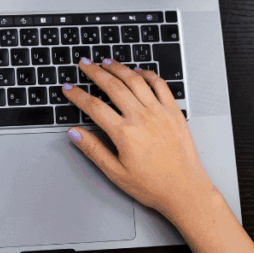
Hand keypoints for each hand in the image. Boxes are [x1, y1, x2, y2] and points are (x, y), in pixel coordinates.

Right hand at [62, 58, 215, 217]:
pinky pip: (159, 85)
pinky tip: (138, 72)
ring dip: (118, 68)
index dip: (77, 95)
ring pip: (135, 80)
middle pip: (112, 86)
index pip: (93, 106)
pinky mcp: (173, 111)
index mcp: (125, 133)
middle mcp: (142, 118)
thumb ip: (93, 150)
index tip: (68, 88)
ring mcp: (159, 112)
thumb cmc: (153, 185)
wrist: (185, 190)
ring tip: (106, 62)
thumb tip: (74, 134)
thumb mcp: (116, 172)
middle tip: (84, 64)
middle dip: (95, 72)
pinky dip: (147, 74)